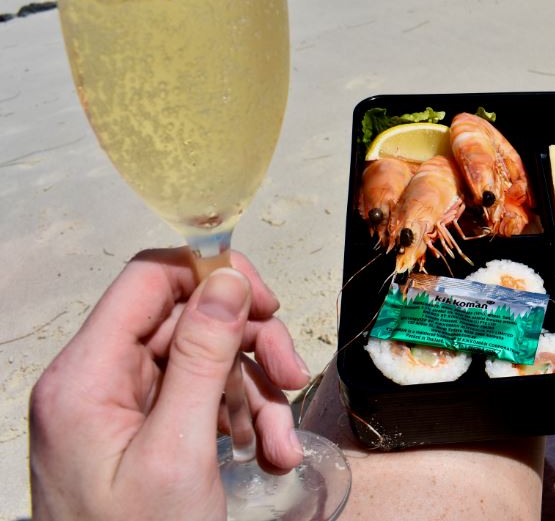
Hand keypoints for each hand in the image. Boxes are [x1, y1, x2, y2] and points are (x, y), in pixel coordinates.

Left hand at [29, 248, 311, 520]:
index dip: (211, 276)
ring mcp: (121, 409)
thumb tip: (228, 279)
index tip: (263, 301)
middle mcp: (98, 381)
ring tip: (280, 442)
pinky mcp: (144, 434)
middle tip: (293, 376)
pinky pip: (203, 401)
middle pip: (188, 322)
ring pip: (205, 362)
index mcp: (85, 375)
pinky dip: (243, 420)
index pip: (150, 280)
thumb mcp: (179, 451)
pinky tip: (265, 454)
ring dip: (256, 394)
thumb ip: (204, 357)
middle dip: (248, 348)